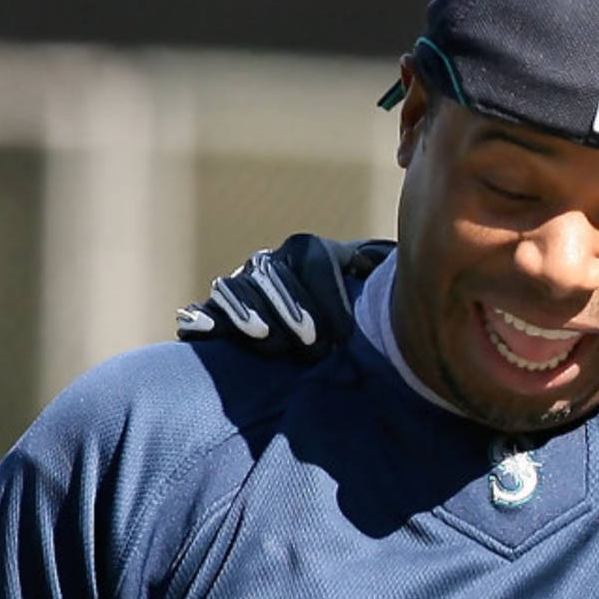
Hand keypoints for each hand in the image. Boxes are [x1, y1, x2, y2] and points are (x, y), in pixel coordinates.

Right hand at [175, 232, 393, 358]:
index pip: (314, 259)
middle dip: (292, 308)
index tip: (344, 336)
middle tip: (313, 346)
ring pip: (235, 287)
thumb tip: (396, 262)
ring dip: (249, 311)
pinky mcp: (218, 311)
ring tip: (265, 336)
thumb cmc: (359, 318)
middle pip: (272, 272)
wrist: (323, 340)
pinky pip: (203, 310)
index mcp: (312, 252)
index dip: (327, 294)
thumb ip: (384, 276)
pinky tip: (201, 332)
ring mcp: (242, 284)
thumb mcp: (376, 295)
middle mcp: (273, 262)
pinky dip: (201, 319)